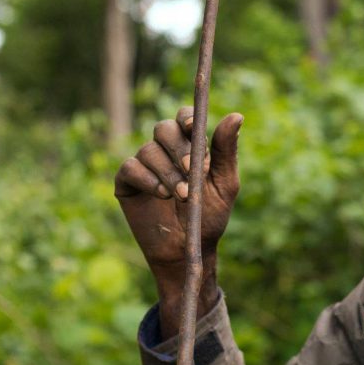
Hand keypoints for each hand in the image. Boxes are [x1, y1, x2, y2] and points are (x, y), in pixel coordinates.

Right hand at [115, 107, 243, 336]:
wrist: (188, 249)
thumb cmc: (209, 216)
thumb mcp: (224, 183)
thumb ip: (226, 150)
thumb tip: (236, 115)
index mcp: (190, 145)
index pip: (185, 118)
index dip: (187, 118)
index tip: (194, 128)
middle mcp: (165, 150)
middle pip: (164, 129)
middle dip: (179, 148)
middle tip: (192, 169)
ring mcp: (144, 164)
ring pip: (149, 150)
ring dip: (168, 172)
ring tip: (182, 195)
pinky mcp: (127, 182)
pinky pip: (130, 167)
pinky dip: (147, 179)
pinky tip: (161, 195)